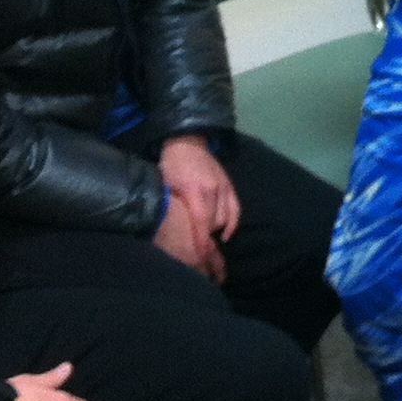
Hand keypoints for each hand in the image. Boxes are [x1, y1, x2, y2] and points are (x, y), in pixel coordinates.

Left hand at [159, 136, 237, 279]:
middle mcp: (213, 191)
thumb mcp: (165, 186)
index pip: (202, 224)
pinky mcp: (230, 185)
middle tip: (197, 248)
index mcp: (195, 191)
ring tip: (206, 238)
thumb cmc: (171, 165)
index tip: (201, 259)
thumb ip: (172, 208)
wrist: (187, 141)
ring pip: (225, 219)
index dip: (202, 243)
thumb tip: (170, 231)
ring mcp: (224, 187)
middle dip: (206, 238)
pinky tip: (226, 233)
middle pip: (214, 224)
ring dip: (216, 230)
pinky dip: (232, 224)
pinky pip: (236, 209)